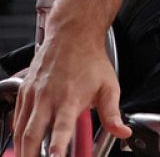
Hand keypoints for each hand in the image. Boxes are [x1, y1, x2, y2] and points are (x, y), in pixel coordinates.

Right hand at [16, 31, 131, 156]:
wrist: (72, 35)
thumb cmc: (91, 60)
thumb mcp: (109, 87)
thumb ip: (112, 114)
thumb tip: (123, 133)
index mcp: (70, 99)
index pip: (62, 128)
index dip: (58, 146)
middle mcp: (48, 98)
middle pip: (33, 134)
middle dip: (30, 155)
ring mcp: (33, 95)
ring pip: (20, 128)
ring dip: (21, 147)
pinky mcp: (25, 91)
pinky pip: (17, 116)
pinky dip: (17, 132)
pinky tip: (21, 142)